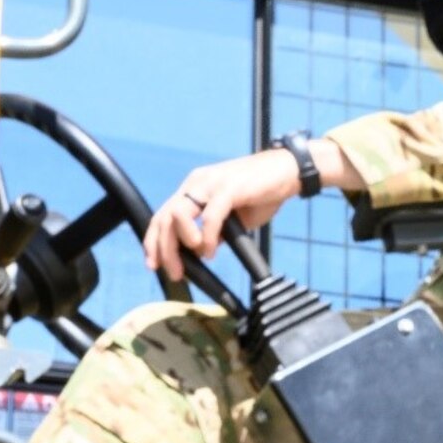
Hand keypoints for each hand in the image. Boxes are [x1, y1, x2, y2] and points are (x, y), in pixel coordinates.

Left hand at [144, 150, 299, 281]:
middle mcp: (196, 183)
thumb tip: (202, 252)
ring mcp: (211, 184)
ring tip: (198, 255)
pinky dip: (208, 237)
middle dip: (164, 249)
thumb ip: (216, 231)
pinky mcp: (229, 188)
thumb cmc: (264, 192)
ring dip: (183, 241)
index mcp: (194, 187)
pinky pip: (210, 216)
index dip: (154, 241)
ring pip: (179, 214)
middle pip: (165, 218)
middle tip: (175, 272)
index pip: (162, 215)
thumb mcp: (234, 215)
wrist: (289, 171)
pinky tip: (213, 250)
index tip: (155, 264)